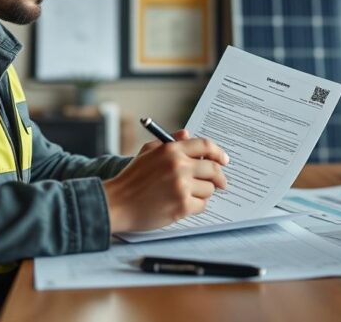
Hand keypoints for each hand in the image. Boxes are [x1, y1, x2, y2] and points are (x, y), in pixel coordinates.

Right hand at [103, 130, 229, 232]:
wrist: (116, 203)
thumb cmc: (132, 179)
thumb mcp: (147, 152)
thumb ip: (170, 142)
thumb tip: (188, 134)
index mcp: (171, 150)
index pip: (205, 145)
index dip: (218, 153)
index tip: (224, 160)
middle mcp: (179, 166)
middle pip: (213, 169)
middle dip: (219, 177)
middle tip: (220, 183)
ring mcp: (181, 187)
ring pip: (209, 189)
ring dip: (203, 193)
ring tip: (187, 194)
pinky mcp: (182, 206)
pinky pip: (202, 205)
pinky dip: (196, 206)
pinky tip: (182, 205)